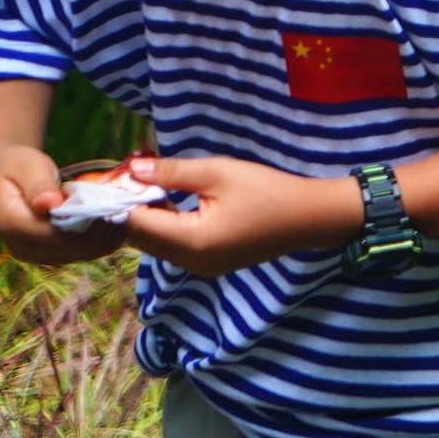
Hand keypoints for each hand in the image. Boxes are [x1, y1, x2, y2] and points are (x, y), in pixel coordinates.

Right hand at [0, 145, 128, 266]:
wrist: (12, 180)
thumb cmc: (20, 168)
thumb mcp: (27, 167)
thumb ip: (38, 185)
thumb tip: (49, 203)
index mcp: (12, 226)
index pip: (56, 233)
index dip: (84, 217)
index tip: (102, 196)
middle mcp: (24, 248)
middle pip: (73, 246)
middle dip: (98, 224)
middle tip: (115, 200)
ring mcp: (40, 255)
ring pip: (85, 252)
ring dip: (105, 231)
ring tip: (114, 206)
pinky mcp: (56, 255)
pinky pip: (90, 253)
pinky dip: (106, 237)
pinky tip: (113, 217)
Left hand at [118, 155, 359, 277]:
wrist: (309, 217)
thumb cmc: (267, 190)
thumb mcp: (219, 172)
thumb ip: (172, 172)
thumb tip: (133, 168)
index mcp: (191, 241)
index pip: (136, 223)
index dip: (129, 198)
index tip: (135, 173)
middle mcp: (190, 262)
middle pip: (140, 239)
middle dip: (137, 209)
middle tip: (150, 179)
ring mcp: (200, 269)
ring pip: (155, 246)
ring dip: (153, 220)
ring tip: (168, 190)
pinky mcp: (210, 267)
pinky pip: (175, 251)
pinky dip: (169, 230)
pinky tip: (186, 208)